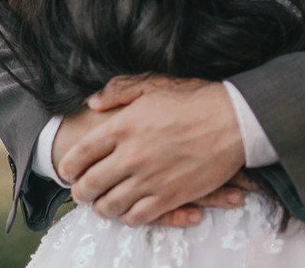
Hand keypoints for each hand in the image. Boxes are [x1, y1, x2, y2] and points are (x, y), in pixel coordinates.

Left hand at [57, 75, 245, 225]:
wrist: (235, 119)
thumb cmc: (197, 99)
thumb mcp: (155, 85)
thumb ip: (119, 91)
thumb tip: (93, 103)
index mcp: (122, 126)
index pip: (78, 156)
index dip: (69, 167)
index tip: (72, 170)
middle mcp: (131, 155)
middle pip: (88, 186)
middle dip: (81, 191)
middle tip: (86, 190)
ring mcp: (149, 178)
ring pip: (108, 207)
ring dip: (103, 207)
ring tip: (107, 201)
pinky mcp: (170, 196)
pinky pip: (135, 218)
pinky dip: (128, 216)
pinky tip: (132, 209)